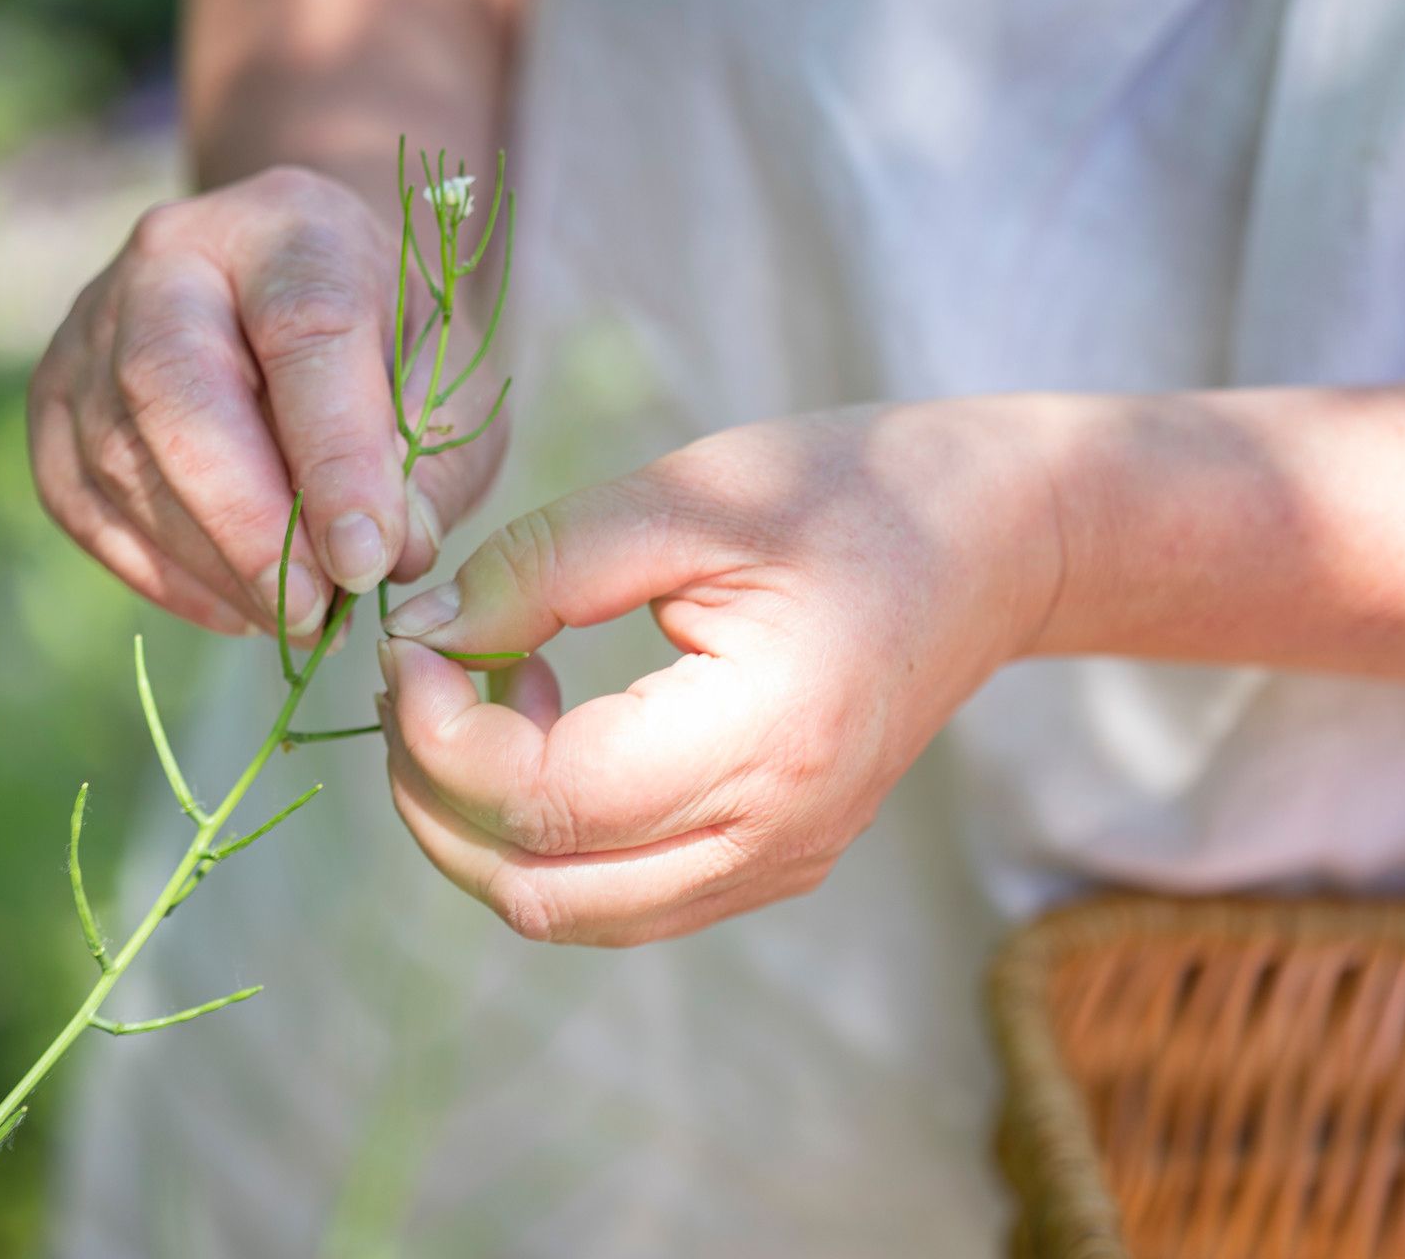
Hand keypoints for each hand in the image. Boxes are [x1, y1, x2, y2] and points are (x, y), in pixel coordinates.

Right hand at [27, 166, 507, 638]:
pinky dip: (160, 572)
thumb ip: (433, 464)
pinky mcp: (54, 395)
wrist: (310, 290)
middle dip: (246, 522)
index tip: (368, 560)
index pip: (305, 331)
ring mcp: (94, 322)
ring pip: (121, 455)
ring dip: (210, 562)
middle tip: (313, 612)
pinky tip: (236, 607)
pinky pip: (82, 501)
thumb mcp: (452, 386)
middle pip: (174, 386)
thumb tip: (390, 556)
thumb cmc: (394, 345)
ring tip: (295, 619)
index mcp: (292, 227)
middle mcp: (172, 257)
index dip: (335, 456)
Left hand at [375, 400, 1064, 944]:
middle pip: (538, 890)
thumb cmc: (852, 491)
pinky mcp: (772, 862)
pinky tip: (550, 720)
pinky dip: (545, 832)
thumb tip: (425, 637)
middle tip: (419, 673)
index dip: (442, 732)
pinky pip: (616, 895)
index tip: (409, 643)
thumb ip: (545, 566)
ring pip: (567, 912)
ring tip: (485, 691)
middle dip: (436, 792)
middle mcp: (776, 837)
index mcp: (767, 739)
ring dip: (483, 822)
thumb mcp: (691, 494)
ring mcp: (779, 865)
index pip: (550, 800)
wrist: (995, 542)